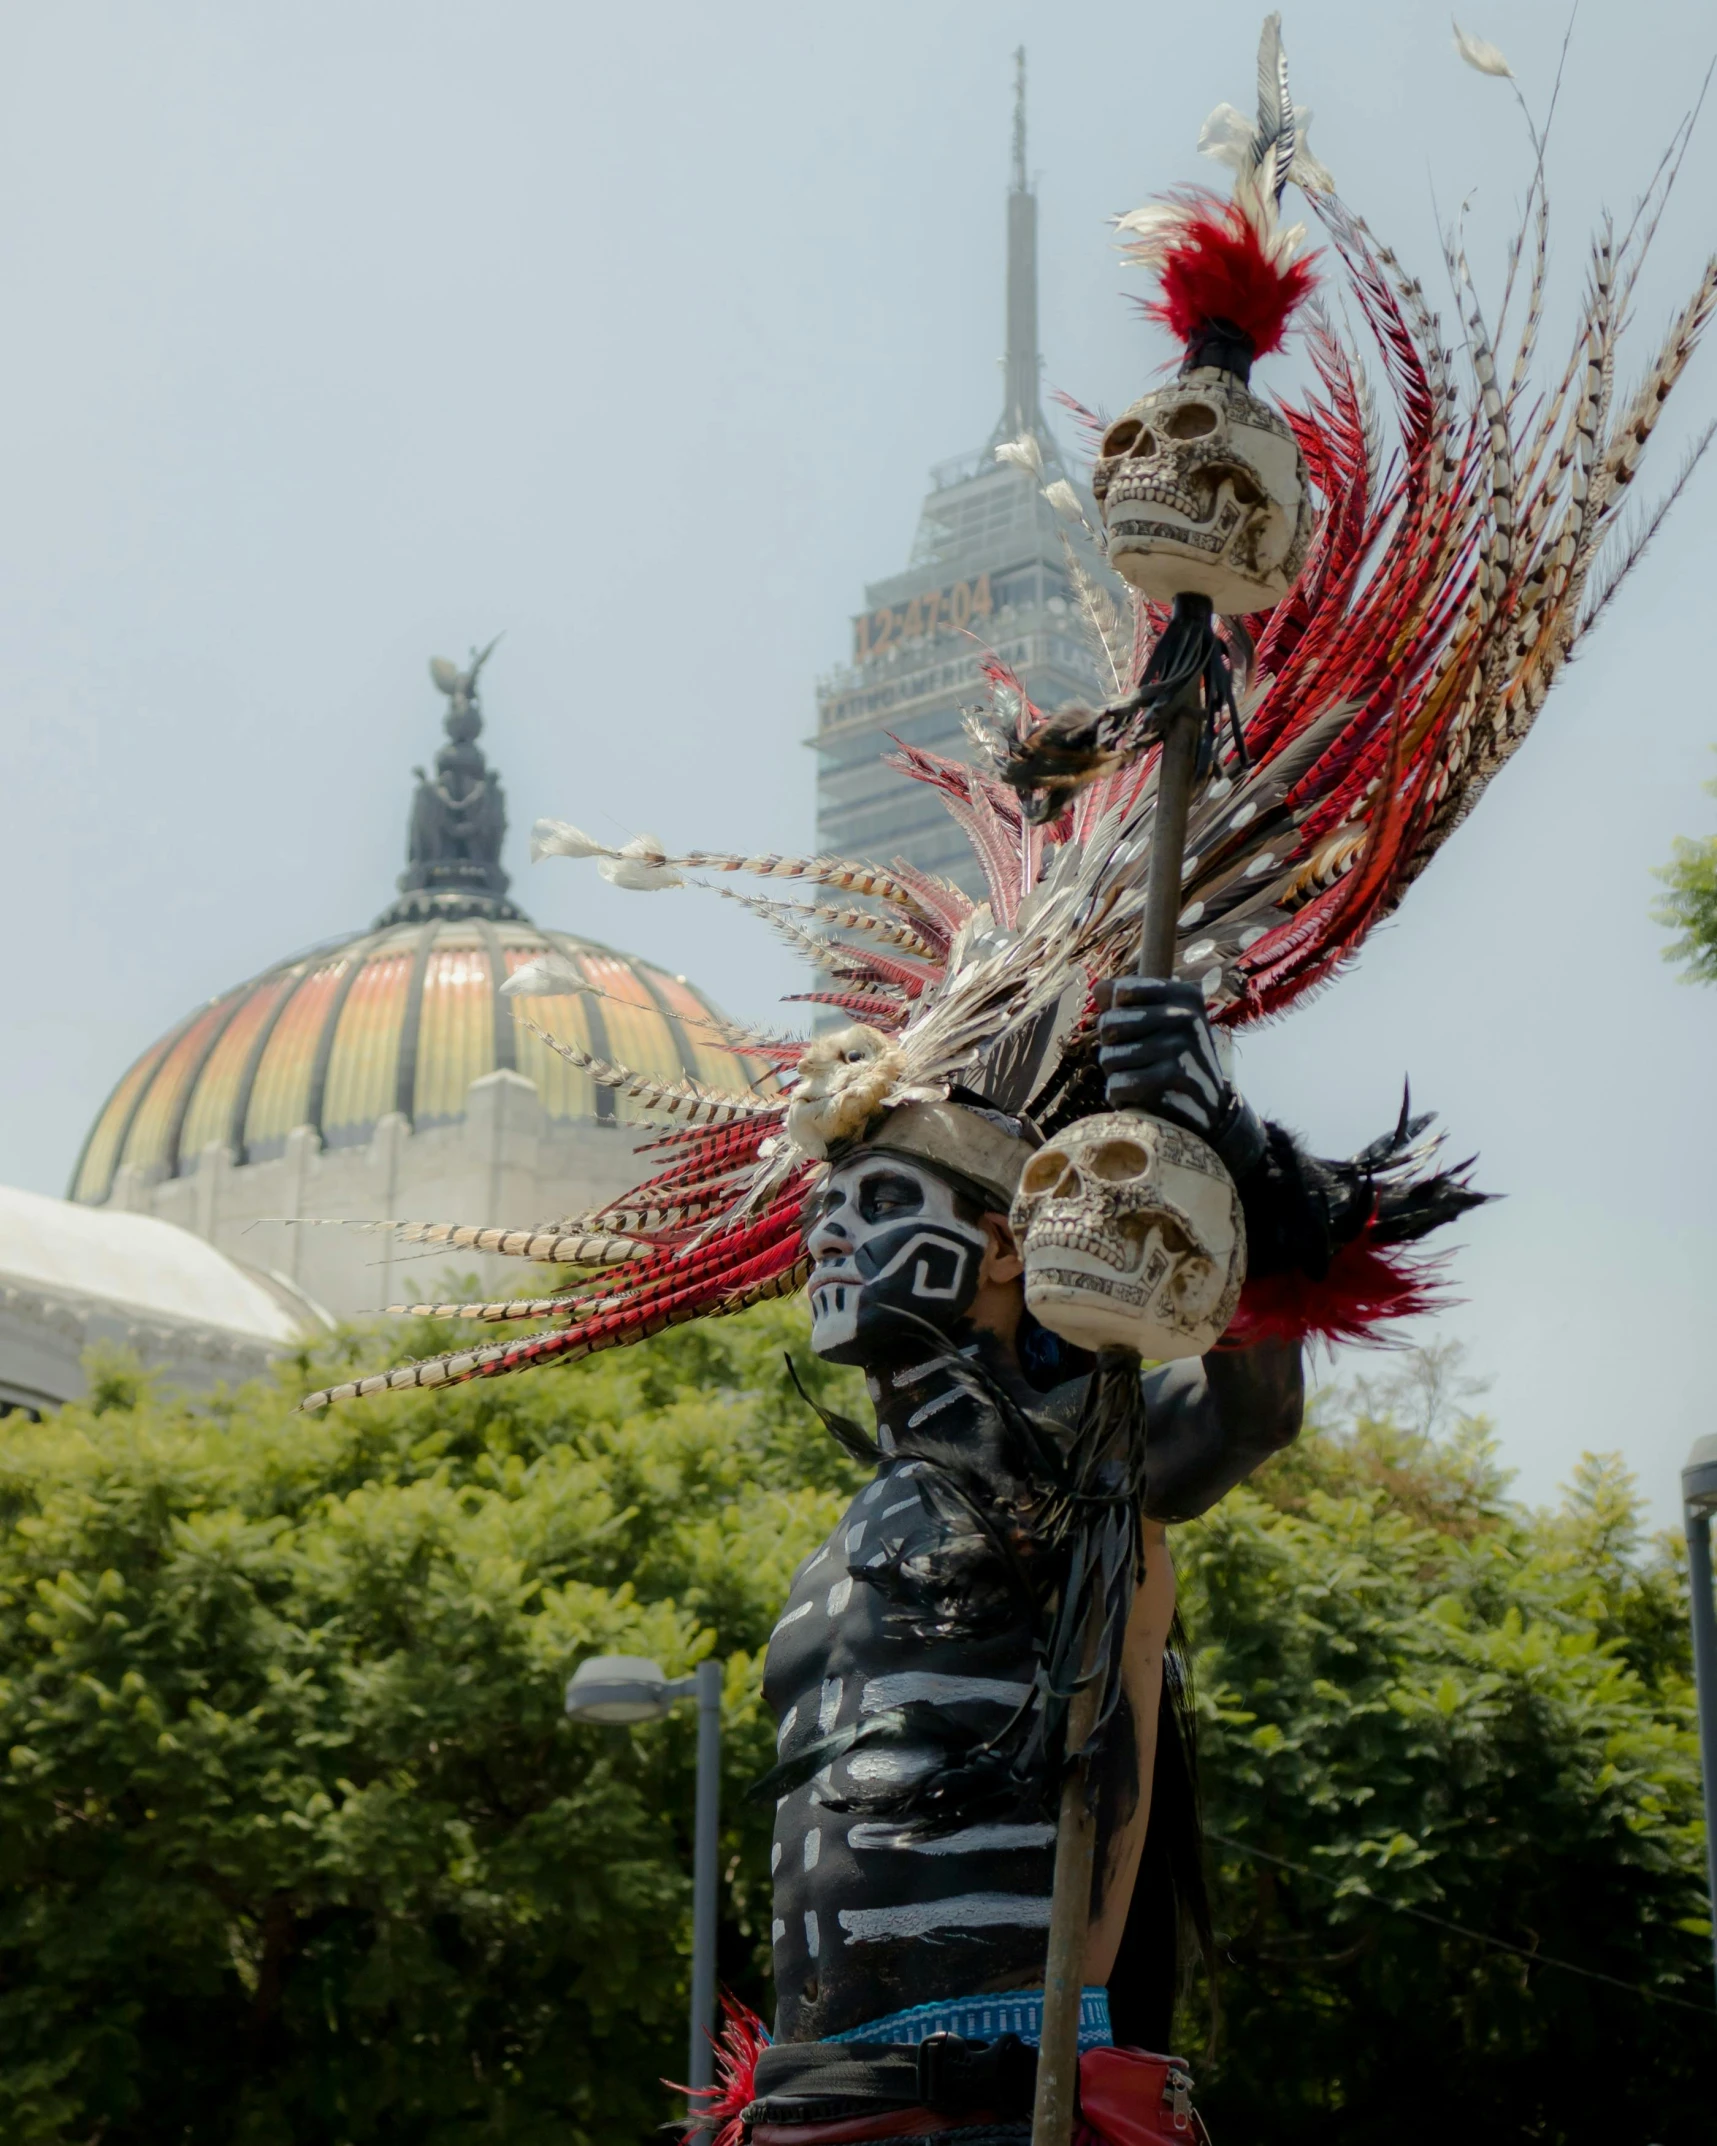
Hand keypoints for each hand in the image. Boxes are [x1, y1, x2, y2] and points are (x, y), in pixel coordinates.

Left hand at [1094, 976, 1265, 1177]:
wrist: (1211, 1108)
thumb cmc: (1177, 1059)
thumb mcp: (1163, 1023)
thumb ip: (1129, 1002)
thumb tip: (1098, 987)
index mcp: (1185, 995)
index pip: (1121, 991)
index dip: (1117, 1016)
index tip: (1136, 1031)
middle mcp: (1185, 1016)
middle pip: (1109, 1024)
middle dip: (1112, 1048)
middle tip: (1134, 1061)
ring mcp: (1179, 1046)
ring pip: (1109, 1057)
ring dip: (1116, 1074)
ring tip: (1140, 1079)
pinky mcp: (1171, 1078)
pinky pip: (1118, 1084)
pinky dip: (1119, 1096)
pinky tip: (1138, 1098)